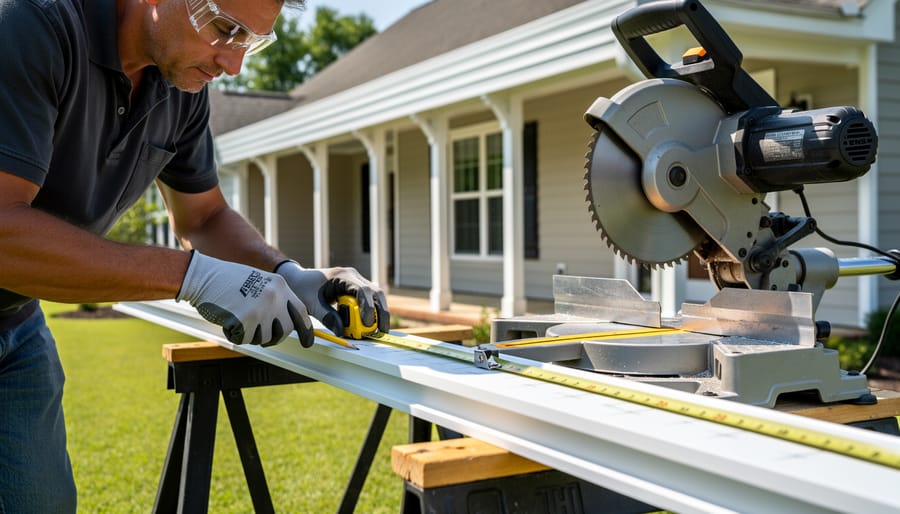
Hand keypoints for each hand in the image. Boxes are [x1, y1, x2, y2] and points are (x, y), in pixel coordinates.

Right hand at [176, 251, 313, 346]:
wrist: (203, 276)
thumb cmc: (227, 281)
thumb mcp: (259, 283)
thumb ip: (274, 300)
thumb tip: (286, 324)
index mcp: (279, 285)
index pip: (300, 311)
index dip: (305, 328)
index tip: (308, 341)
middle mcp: (274, 297)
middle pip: (285, 330)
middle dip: (274, 337)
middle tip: (258, 332)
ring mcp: (261, 308)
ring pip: (263, 337)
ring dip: (250, 334)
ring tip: (237, 316)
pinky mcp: (245, 320)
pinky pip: (244, 339)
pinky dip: (234, 334)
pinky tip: (227, 318)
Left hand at [275, 261, 389, 336]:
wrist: (298, 280)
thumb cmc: (303, 288)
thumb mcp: (311, 304)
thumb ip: (327, 317)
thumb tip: (341, 333)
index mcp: (343, 275)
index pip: (363, 290)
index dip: (367, 307)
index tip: (366, 324)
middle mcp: (354, 277)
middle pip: (376, 292)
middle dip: (380, 313)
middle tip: (381, 331)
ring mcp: (356, 282)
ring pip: (376, 297)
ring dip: (379, 314)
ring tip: (379, 332)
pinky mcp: (356, 290)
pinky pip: (370, 301)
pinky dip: (372, 313)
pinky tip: (371, 327)